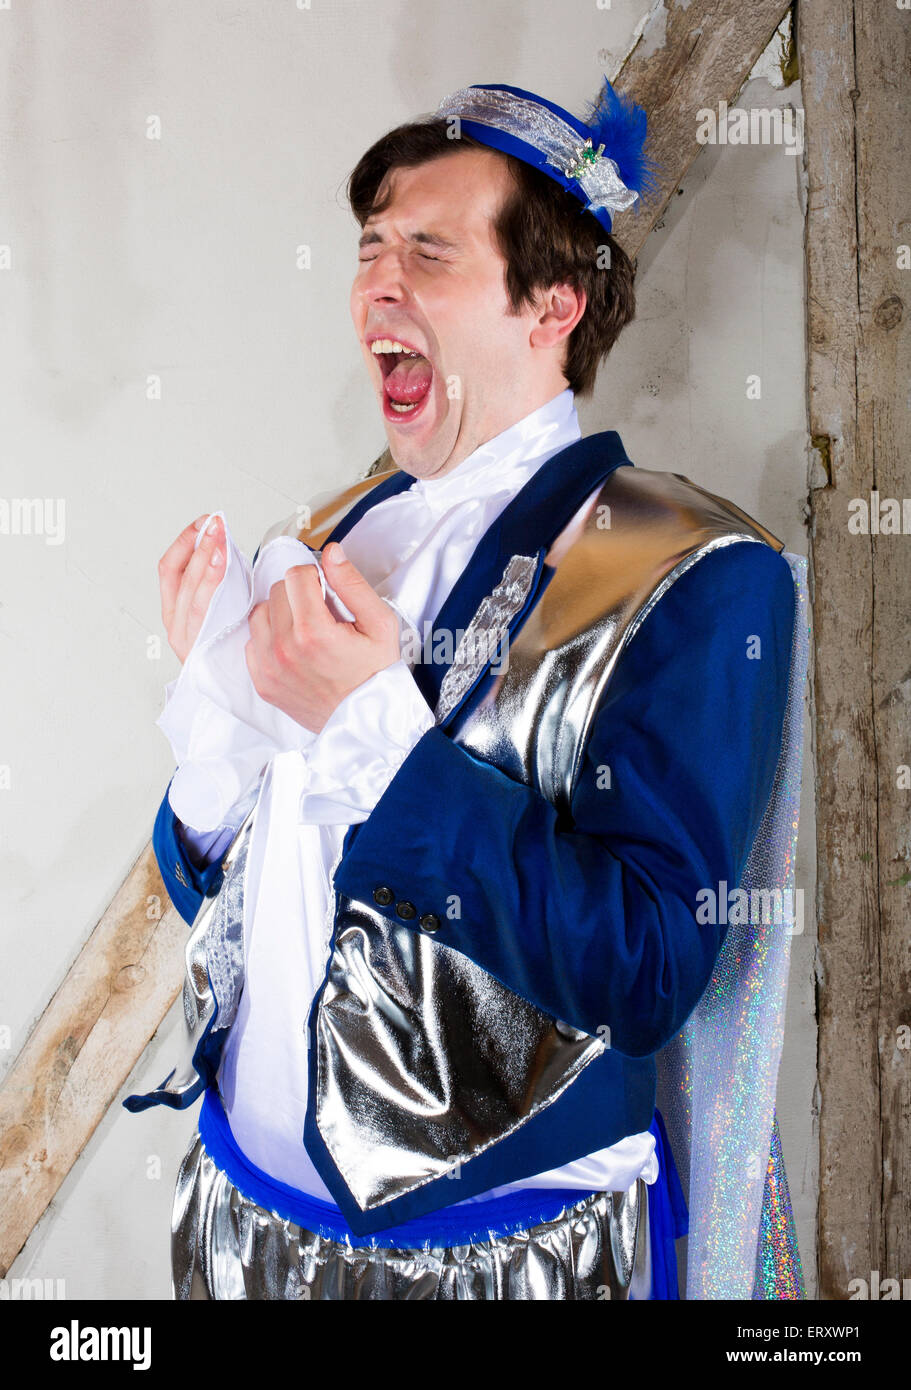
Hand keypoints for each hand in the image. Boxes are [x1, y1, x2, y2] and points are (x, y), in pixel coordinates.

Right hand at [159, 515, 226, 662]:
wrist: (236, 692)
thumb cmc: (232, 648)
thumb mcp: (222, 607)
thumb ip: (220, 581)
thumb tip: (226, 544)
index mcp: (175, 610)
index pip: (170, 567)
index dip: (185, 541)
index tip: (203, 522)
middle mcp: (175, 623)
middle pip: (180, 575)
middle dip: (199, 545)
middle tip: (216, 524)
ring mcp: (184, 637)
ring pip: (191, 590)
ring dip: (205, 560)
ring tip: (219, 540)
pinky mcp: (197, 648)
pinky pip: (203, 611)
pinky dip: (212, 584)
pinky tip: (222, 566)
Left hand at [244, 542, 400, 732]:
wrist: (368, 720)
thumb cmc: (376, 673)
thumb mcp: (380, 623)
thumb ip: (352, 584)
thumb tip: (331, 552)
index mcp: (313, 632)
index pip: (295, 575)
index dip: (314, 577)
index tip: (326, 593)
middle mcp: (284, 650)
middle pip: (276, 591)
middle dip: (297, 594)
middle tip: (319, 614)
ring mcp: (269, 668)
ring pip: (260, 614)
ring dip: (280, 614)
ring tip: (304, 630)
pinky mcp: (262, 682)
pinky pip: (251, 642)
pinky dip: (269, 639)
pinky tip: (293, 649)